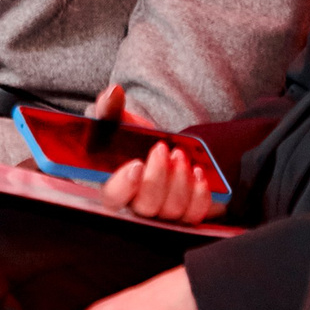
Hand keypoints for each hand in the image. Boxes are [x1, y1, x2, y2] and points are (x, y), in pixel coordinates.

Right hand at [89, 88, 222, 224]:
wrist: (162, 148)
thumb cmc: (135, 140)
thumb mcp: (120, 122)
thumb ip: (109, 108)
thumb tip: (113, 92)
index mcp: (112, 187)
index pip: (112, 197)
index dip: (124, 186)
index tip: (137, 165)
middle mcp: (135, 208)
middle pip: (145, 206)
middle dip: (158, 177)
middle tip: (163, 149)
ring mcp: (161, 216)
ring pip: (171, 211)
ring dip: (180, 181)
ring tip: (180, 155)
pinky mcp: (184, 216)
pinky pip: (194, 215)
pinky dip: (199, 194)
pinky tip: (198, 173)